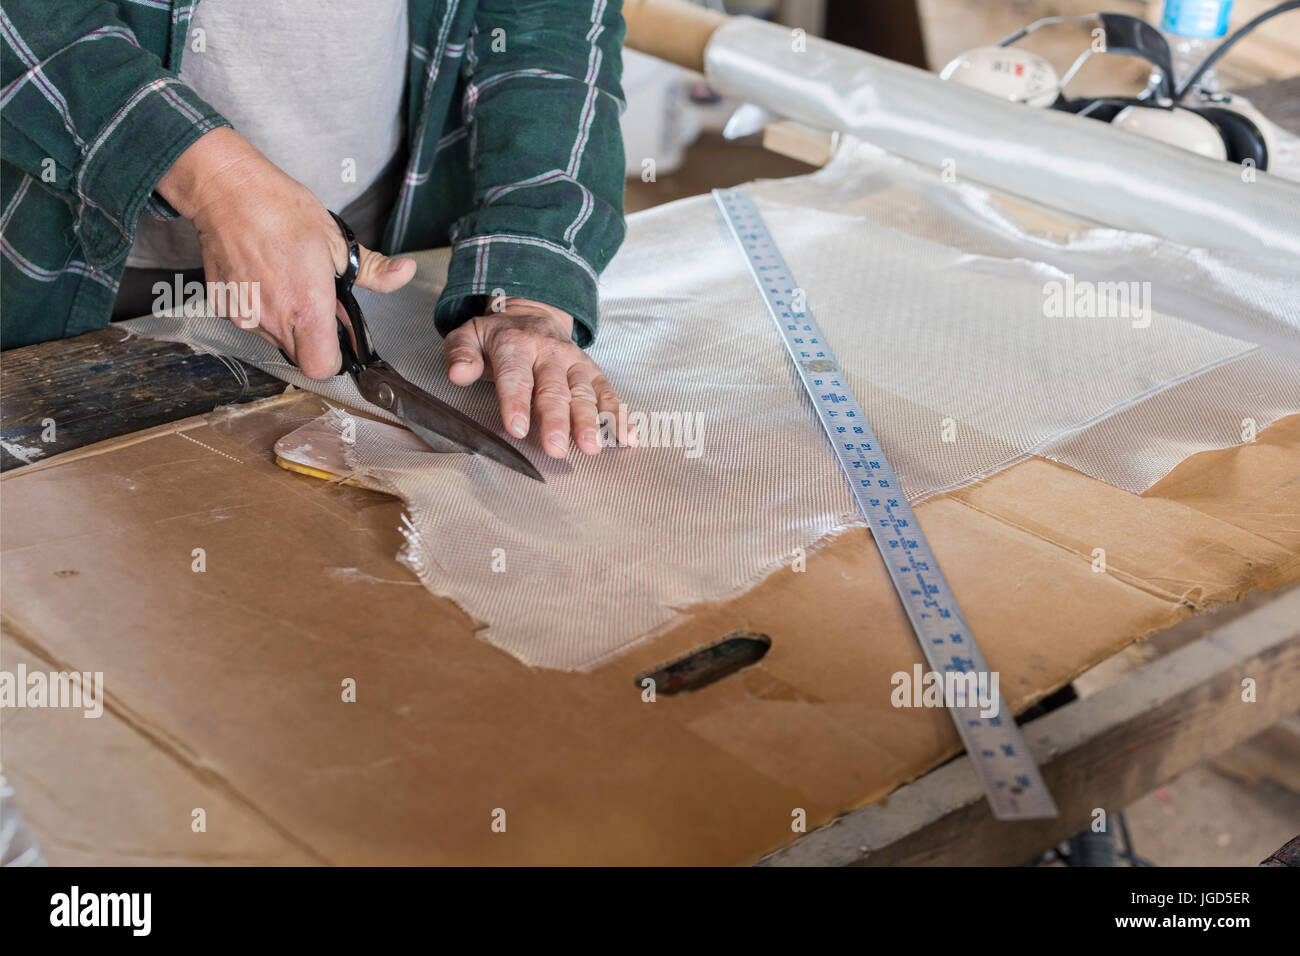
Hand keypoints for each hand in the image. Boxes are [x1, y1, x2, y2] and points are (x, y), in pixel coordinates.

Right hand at [156, 128, 416, 377]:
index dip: (336, 357)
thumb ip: (374, 270)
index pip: (322, 366)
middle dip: (314, 337)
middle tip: (317, 302)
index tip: (341, 337)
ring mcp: (245, 315)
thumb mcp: (337, 239)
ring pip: (276, 340)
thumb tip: (407, 272)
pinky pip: (253, 322)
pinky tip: (265, 278)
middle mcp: (273, 319)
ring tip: (289, 282)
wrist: (226, 190)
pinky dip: (263, 310)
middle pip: (301, 356)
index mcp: (306, 307)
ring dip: (288, 322)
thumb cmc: (282, 210)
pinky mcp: (224, 307)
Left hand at [443, 299, 631, 456]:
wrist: (533, 314)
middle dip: (556, 420)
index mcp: (516, 345)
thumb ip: (460, 353)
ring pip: (584, 393)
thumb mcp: (469, 335)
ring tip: (592, 447)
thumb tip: (459, 372)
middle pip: (553, 389)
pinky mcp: (593, 373)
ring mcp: (574, 363)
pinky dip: (619, 415)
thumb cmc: (499, 337)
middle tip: (555, 448)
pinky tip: (626, 437)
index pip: (516, 376)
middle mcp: (549, 353)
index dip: (516, 402)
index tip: (517, 428)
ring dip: (591, 421)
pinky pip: (608, 393)